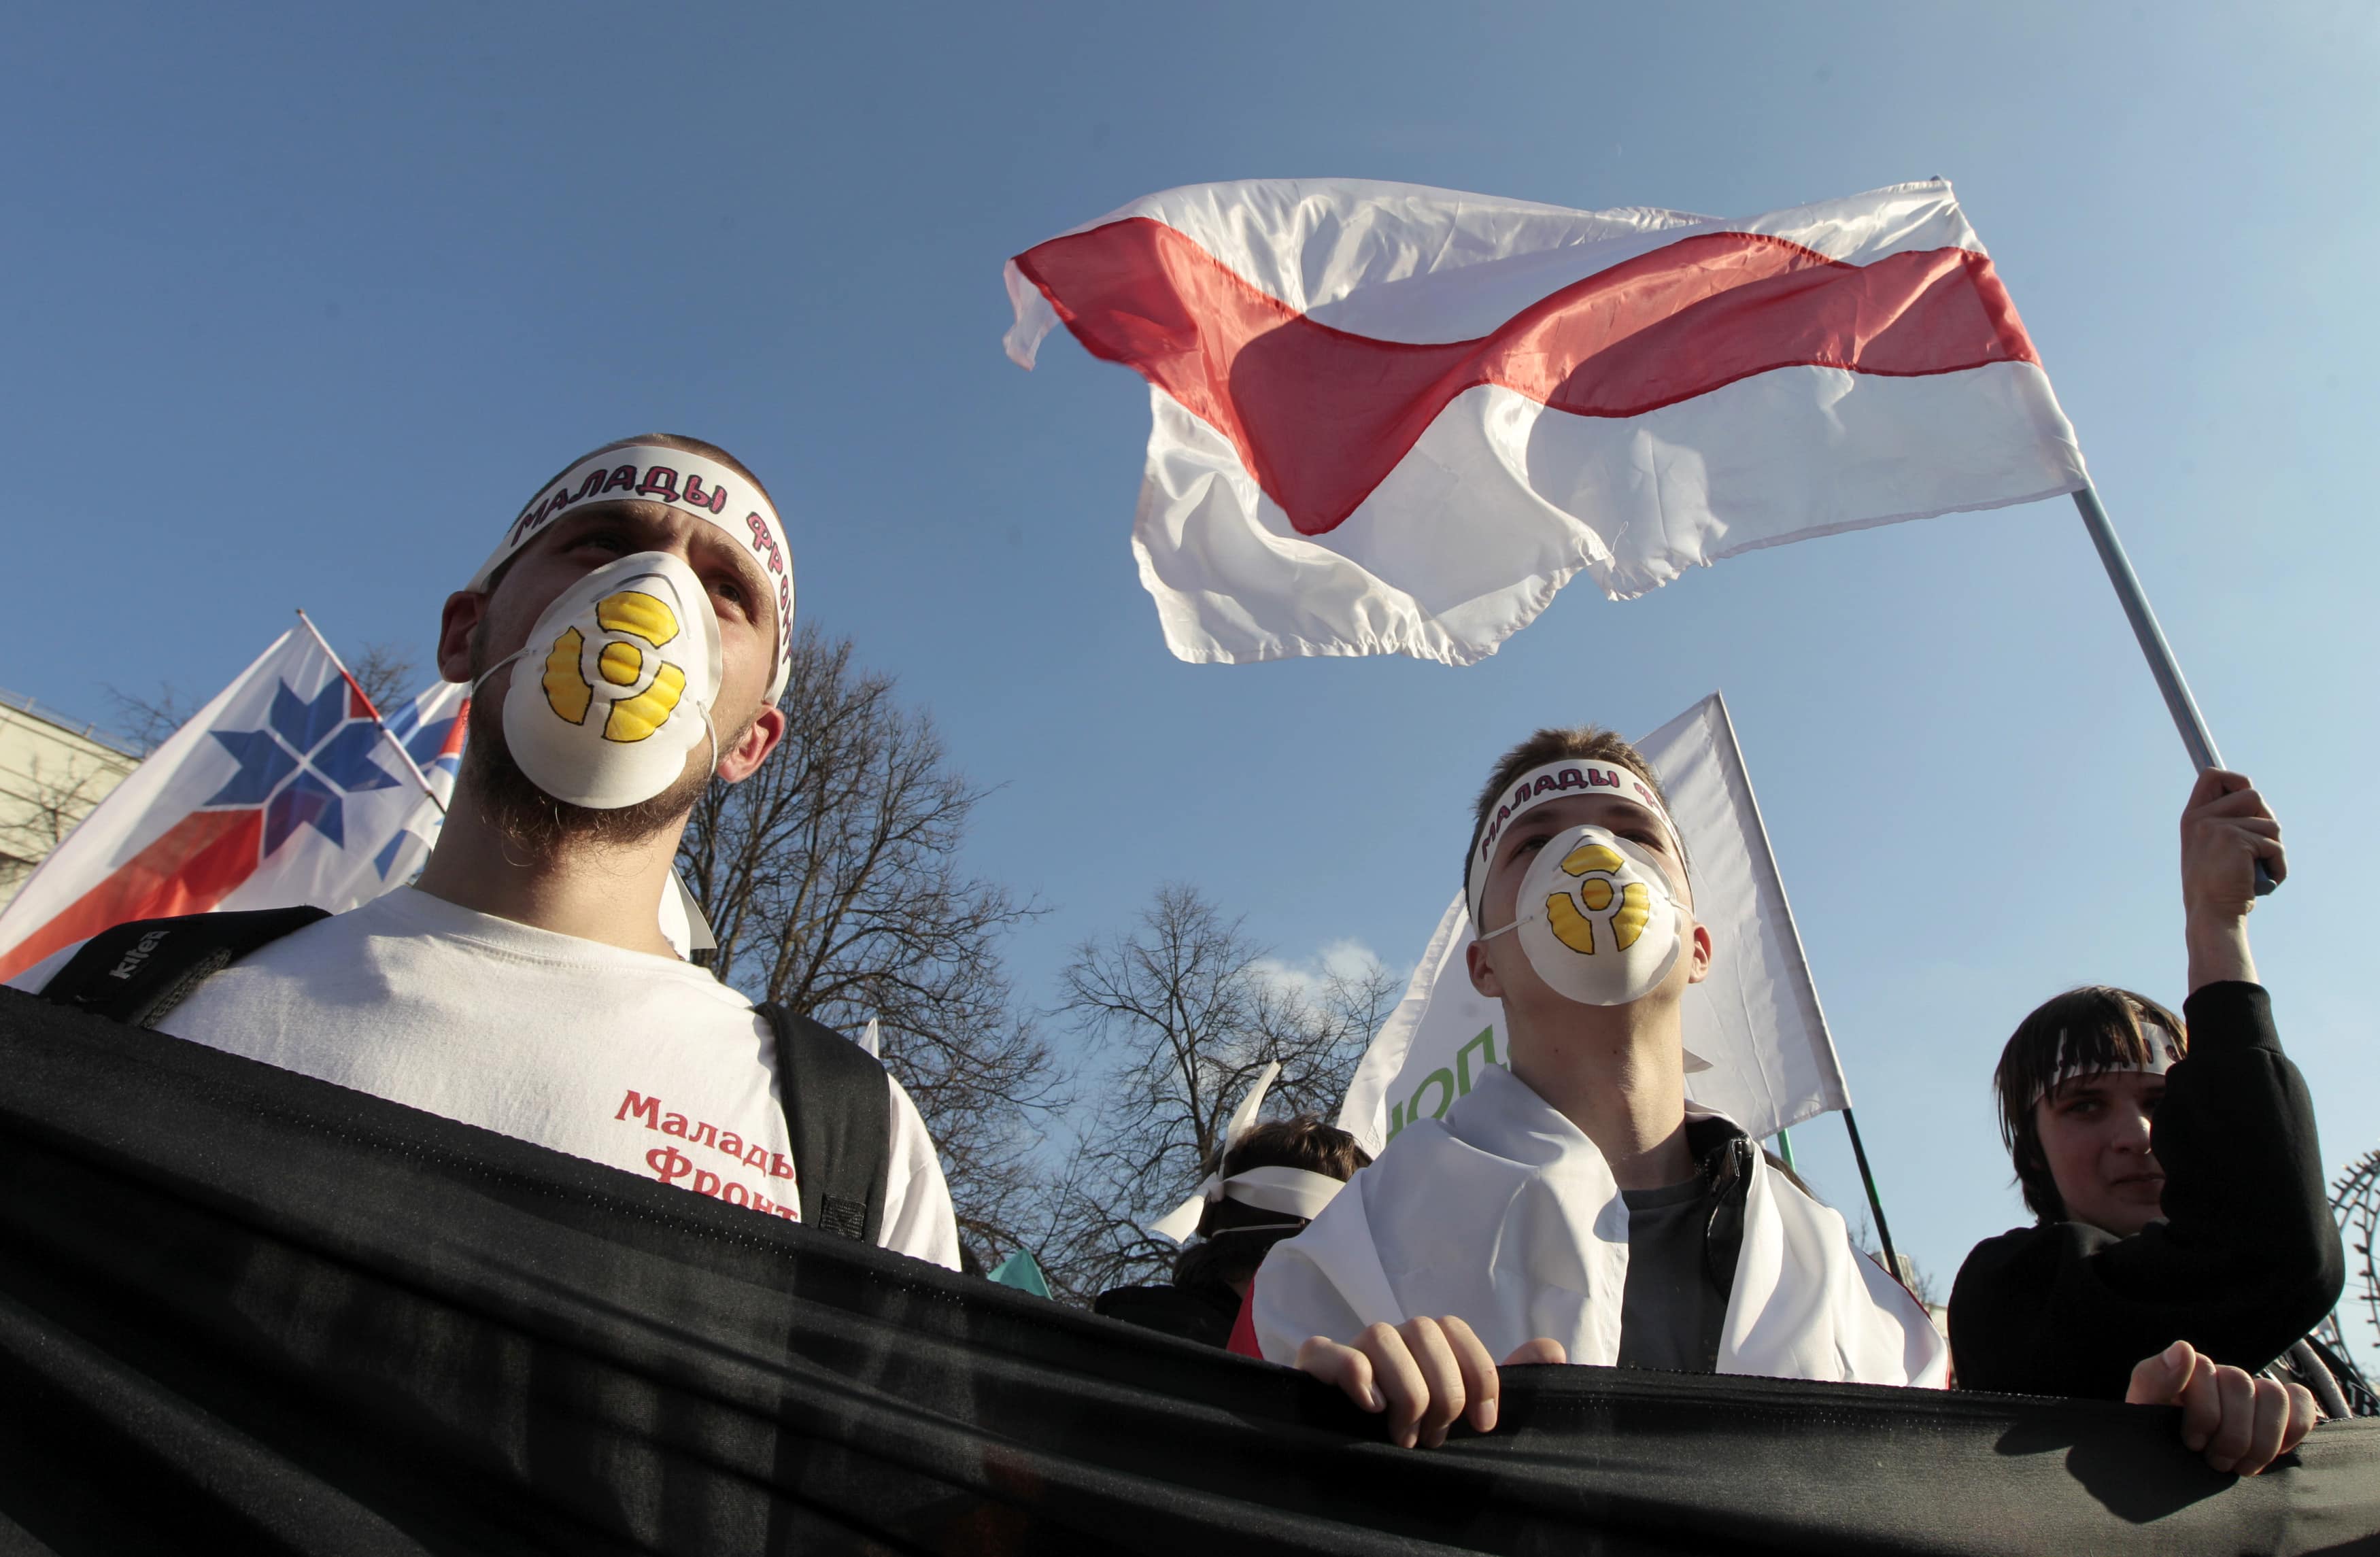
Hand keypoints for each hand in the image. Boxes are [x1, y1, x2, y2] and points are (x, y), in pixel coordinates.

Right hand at [1295, 1318, 1565, 1447]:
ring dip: (1404, 1393)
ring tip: (1403, 1437)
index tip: (1484, 1424)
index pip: (1456, 1330)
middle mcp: (1392, 1337)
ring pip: (1382, 1336)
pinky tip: (1371, 1408)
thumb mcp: (1466, 1411)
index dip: (1479, 1374)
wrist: (1353, 1458)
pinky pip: (1328, 1349)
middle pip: (1426, 1330)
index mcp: (1427, 1343)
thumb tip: (1552, 1350)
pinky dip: (1353, 1374)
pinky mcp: (1316, 1365)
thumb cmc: (1418, 1432)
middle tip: (1435, 1437)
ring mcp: (1353, 1347)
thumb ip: (1510, 1379)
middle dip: (1442, 1391)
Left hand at [2127, 1339, 2316, 1475]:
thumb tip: (2185, 1348)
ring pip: (2274, 1395)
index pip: (2203, 1367)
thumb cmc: (2159, 1441)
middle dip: (2230, 1435)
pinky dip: (2292, 1429)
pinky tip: (2273, 1452)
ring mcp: (2252, 1389)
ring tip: (2241, 1465)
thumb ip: (2154, 1378)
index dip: (2204, 1414)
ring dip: (2261, 1439)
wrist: (2181, 1469)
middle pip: (2240, 1385)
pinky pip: (2301, 1401)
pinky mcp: (2281, 1408)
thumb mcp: (2145, 1412)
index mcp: (2185, 1370)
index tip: (2193, 1443)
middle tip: (2216, 1462)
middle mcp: (2220, 1374)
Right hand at [2180, 770, 2283, 989]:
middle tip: (2260, 846)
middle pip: (2252, 794)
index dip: (2235, 779)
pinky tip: (2264, 879)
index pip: (2212, 775)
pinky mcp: (2237, 839)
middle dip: (2265, 819)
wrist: (2211, 915)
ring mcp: (2217, 826)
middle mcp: (2201, 817)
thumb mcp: (2211, 849)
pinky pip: (2275, 845)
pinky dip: (2278, 865)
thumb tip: (2253, 800)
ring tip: (2258, 869)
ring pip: (2269, 822)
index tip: (2245, 790)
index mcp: (2192, 817)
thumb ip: (2224, 824)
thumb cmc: (2215, 888)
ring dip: (2273, 847)